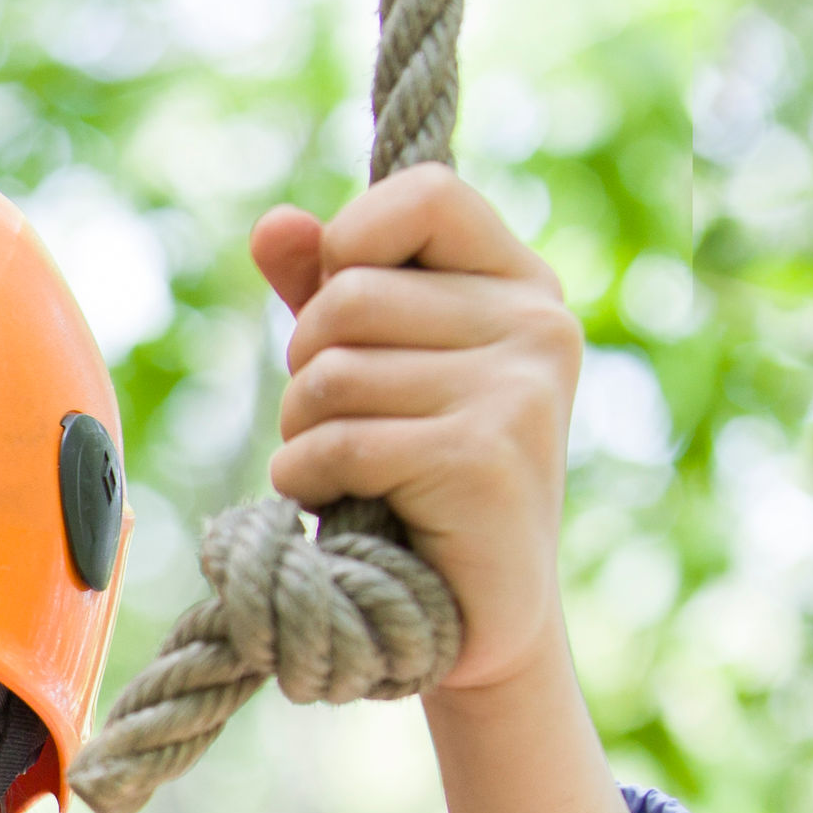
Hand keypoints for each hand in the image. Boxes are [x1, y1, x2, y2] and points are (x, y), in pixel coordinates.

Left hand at [252, 165, 581, 697]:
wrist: (471, 617)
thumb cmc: (416, 481)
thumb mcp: (374, 365)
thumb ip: (329, 286)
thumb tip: (274, 223)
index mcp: (521, 284)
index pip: (425, 194)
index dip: (351, 243)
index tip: (342, 312)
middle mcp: (538, 325)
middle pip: (345, 298)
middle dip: (306, 370)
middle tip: (345, 429)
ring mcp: (519, 390)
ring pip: (329, 374)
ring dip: (303, 436)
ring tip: (353, 475)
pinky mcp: (484, 457)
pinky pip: (337, 442)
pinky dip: (308, 480)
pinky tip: (346, 508)